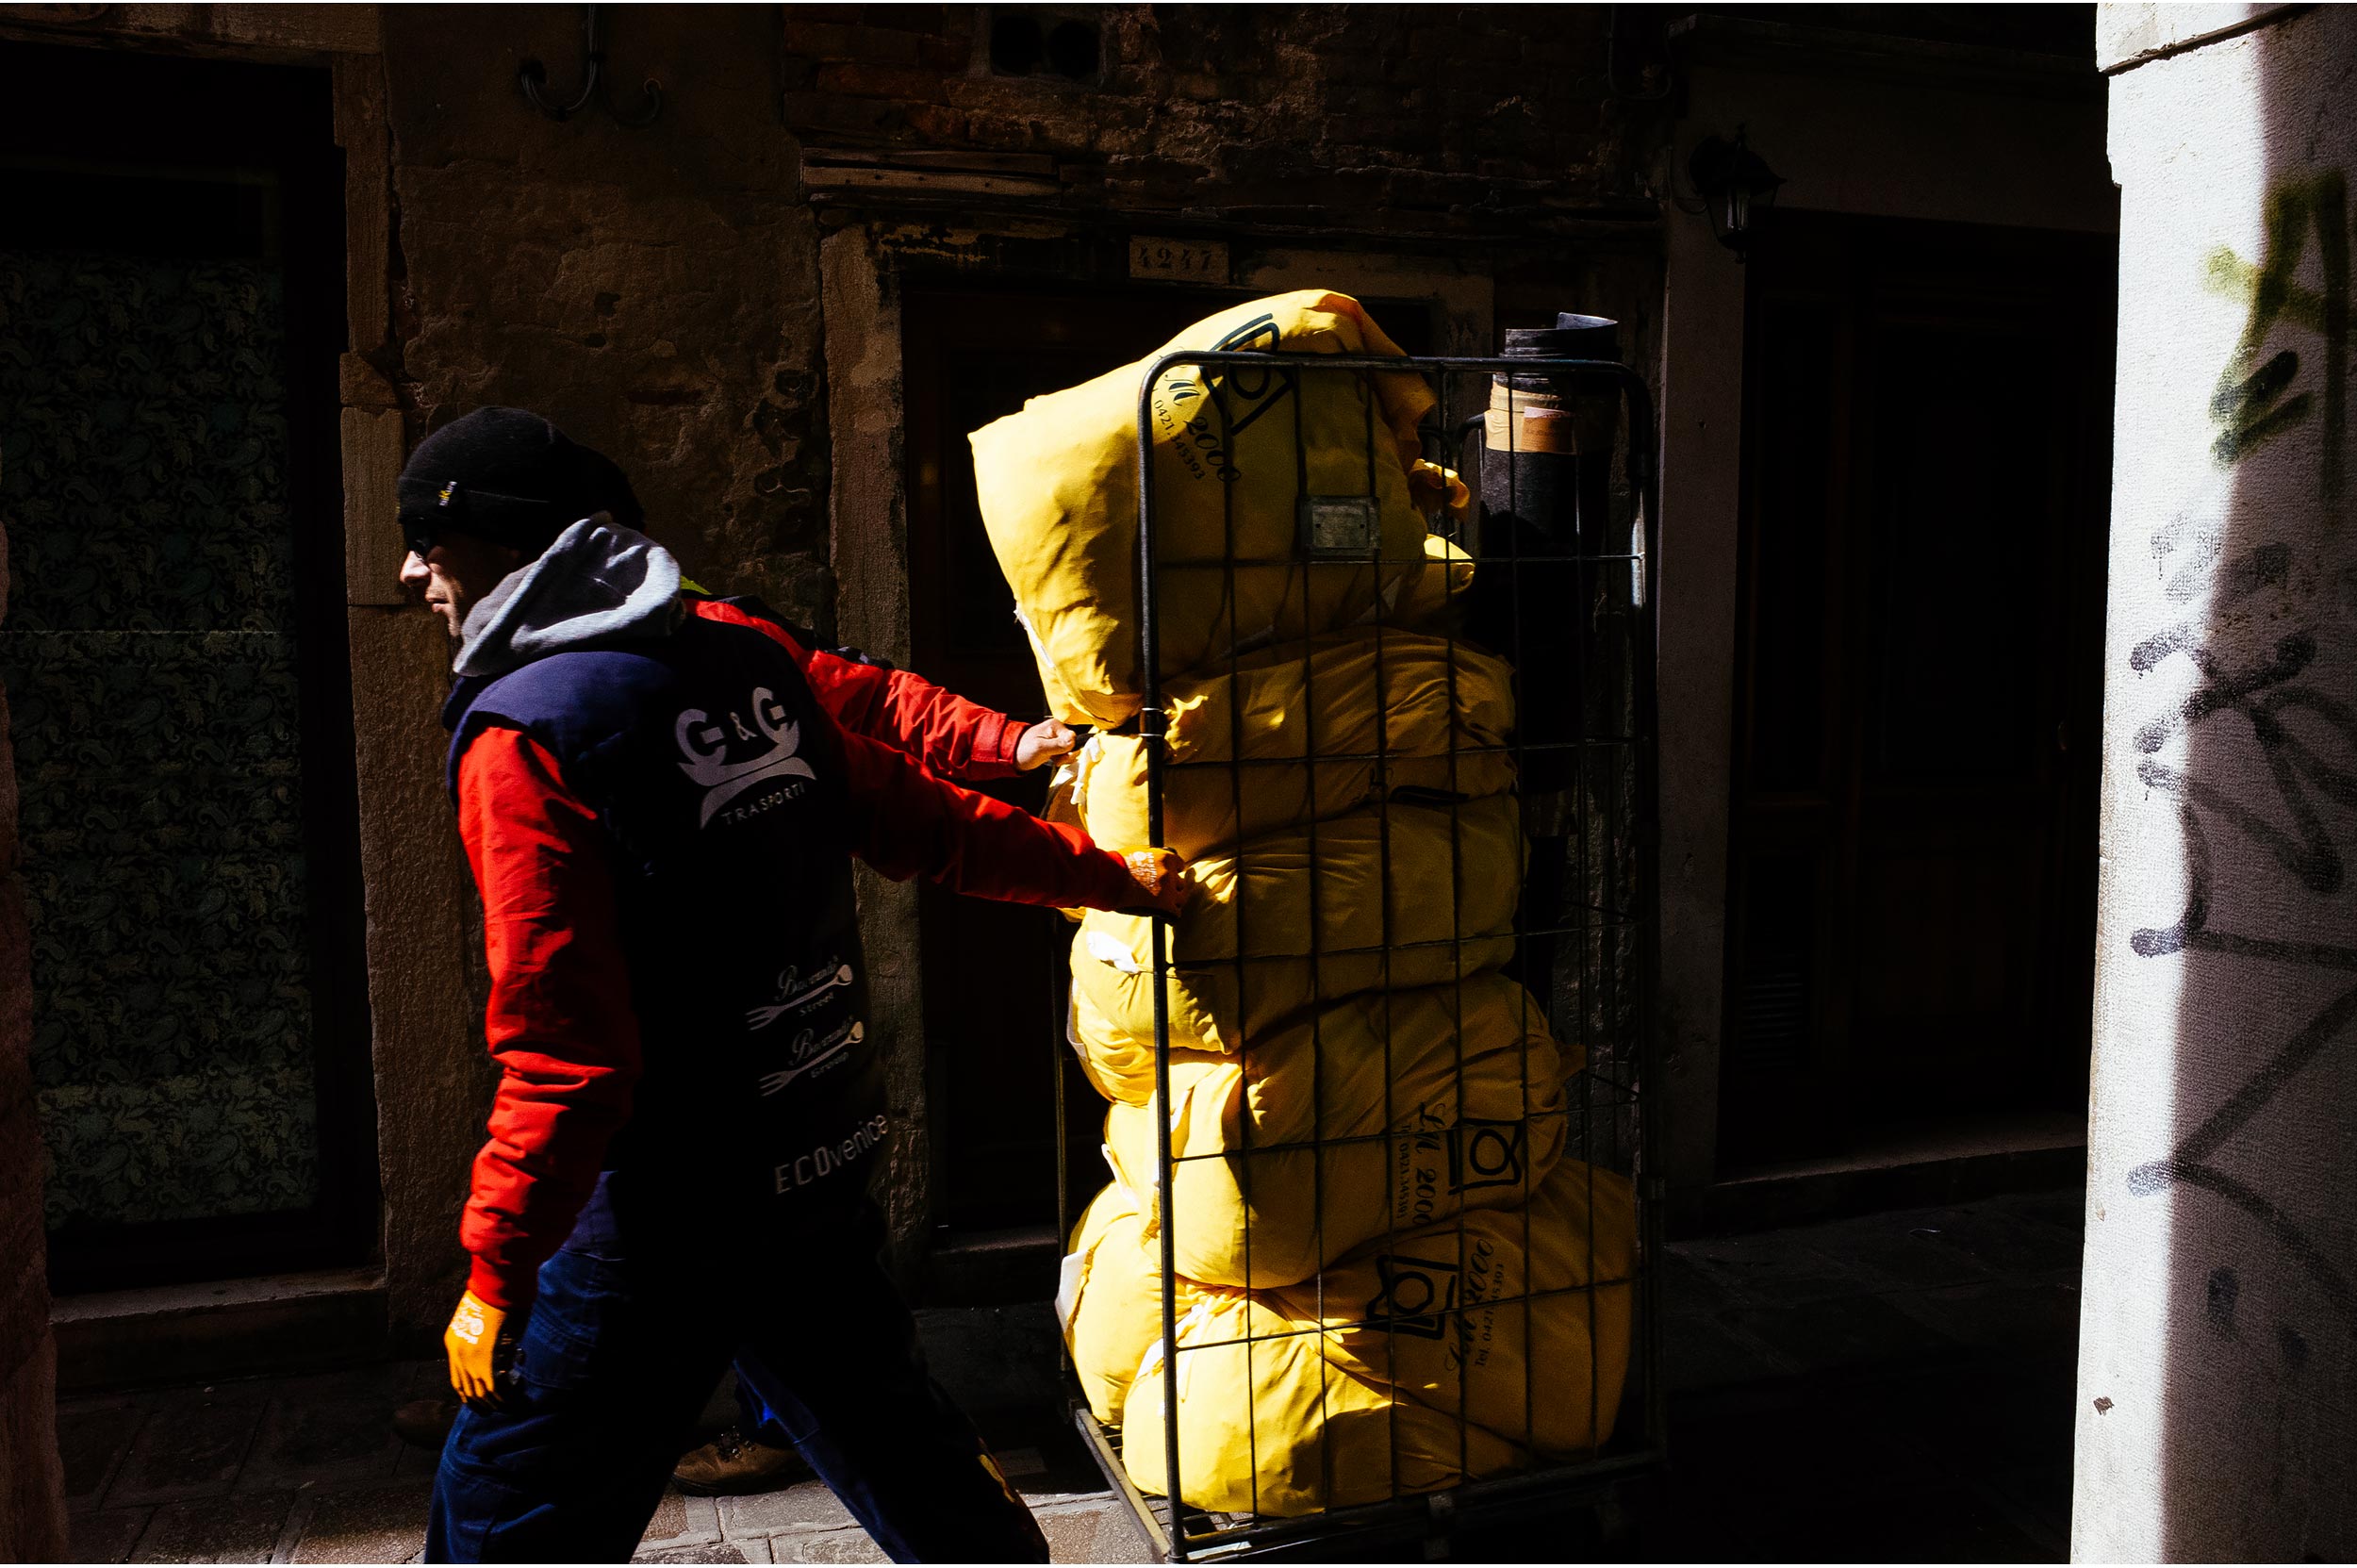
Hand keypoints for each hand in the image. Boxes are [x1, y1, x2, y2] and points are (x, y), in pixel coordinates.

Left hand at [444, 1289, 515, 1408]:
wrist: (495, 1286)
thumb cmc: (492, 1296)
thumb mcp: (478, 1318)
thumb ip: (482, 1337)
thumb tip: (498, 1352)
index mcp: (453, 1343)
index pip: (457, 1376)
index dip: (468, 1391)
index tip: (478, 1399)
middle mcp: (457, 1355)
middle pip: (465, 1388)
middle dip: (478, 1402)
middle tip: (490, 1409)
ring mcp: (470, 1360)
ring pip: (479, 1391)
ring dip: (492, 1402)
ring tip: (504, 1406)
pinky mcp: (485, 1362)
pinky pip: (493, 1387)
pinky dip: (501, 1397)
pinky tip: (510, 1400)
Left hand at [1015, 719, 1078, 770]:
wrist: (1013, 757)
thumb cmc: (1023, 750)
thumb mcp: (1041, 748)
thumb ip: (1058, 745)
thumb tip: (1073, 740)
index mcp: (1054, 726)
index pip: (1072, 737)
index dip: (1068, 749)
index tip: (1060, 756)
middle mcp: (1057, 730)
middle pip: (1072, 744)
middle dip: (1066, 755)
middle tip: (1055, 759)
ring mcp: (1056, 739)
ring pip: (1070, 750)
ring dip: (1064, 758)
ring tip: (1053, 759)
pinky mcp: (1055, 746)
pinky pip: (1065, 753)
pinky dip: (1061, 759)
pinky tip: (1053, 760)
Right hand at [1119, 847, 1188, 918]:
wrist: (1107, 878)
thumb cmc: (1116, 865)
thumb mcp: (1137, 853)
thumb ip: (1151, 857)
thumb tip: (1154, 862)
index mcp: (1165, 857)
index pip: (1179, 865)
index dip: (1173, 872)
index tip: (1168, 877)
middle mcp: (1170, 873)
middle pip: (1180, 883)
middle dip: (1172, 888)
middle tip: (1163, 894)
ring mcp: (1169, 890)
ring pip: (1180, 899)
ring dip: (1172, 902)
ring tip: (1163, 906)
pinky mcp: (1165, 906)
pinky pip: (1176, 913)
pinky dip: (1171, 916)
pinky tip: (1166, 918)